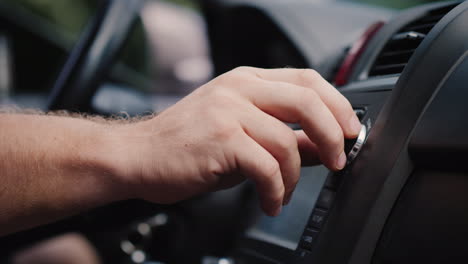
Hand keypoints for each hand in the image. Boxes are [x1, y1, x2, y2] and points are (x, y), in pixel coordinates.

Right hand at [113, 67, 360, 215]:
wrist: (138, 155)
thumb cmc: (186, 144)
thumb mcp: (239, 131)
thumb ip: (281, 134)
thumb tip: (321, 147)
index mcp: (247, 81)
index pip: (307, 79)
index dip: (337, 104)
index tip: (350, 130)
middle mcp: (239, 89)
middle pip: (306, 100)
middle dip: (333, 133)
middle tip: (338, 160)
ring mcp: (229, 111)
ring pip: (287, 141)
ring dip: (295, 176)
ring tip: (283, 193)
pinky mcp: (222, 139)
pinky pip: (267, 167)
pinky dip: (276, 190)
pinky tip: (270, 202)